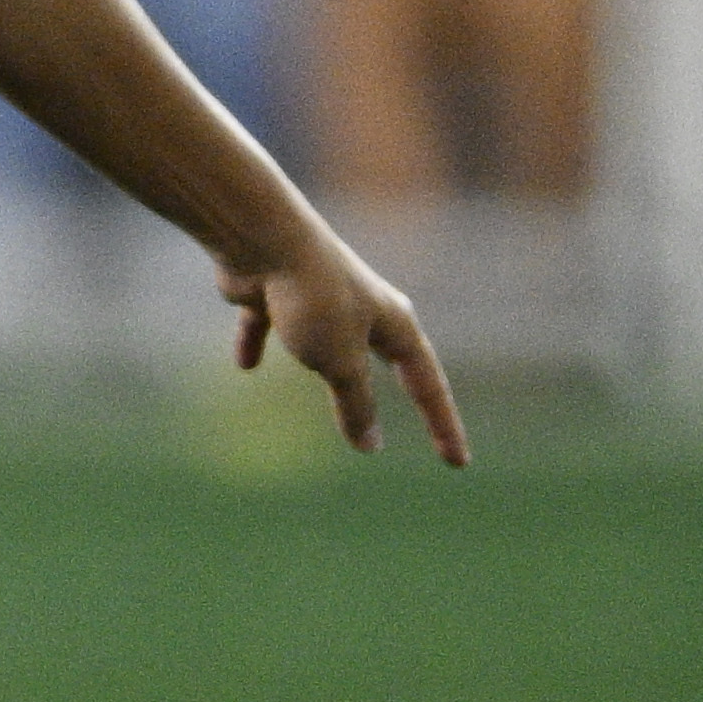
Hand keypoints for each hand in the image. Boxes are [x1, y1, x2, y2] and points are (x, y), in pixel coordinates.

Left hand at [219, 222, 469, 464]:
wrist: (261, 239)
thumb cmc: (312, 299)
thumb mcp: (341, 362)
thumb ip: (355, 403)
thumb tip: (369, 444)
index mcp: (394, 323)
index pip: (427, 385)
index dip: (443, 425)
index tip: (458, 462)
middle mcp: (363, 307)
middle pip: (391, 360)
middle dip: (408, 391)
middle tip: (430, 421)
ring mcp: (318, 297)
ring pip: (332, 342)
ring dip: (335, 367)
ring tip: (337, 390)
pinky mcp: (272, 293)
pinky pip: (268, 325)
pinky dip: (259, 343)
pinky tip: (243, 366)